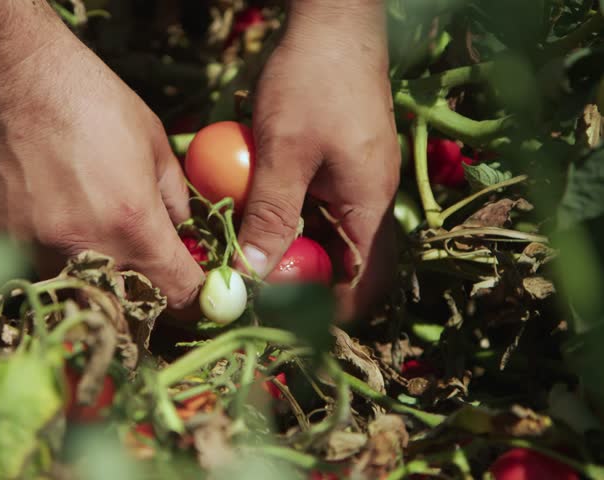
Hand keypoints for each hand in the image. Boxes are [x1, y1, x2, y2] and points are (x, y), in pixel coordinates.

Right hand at [0, 33, 205, 308]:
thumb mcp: (155, 145)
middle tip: (151, 277)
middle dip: (148, 300)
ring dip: (101, 284)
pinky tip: (58, 223)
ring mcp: (39, 253)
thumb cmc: (92, 103)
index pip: (179, 296)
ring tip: (99, 244)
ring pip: (83, 295)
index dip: (195, 303)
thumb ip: (175, 202)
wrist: (12, 81)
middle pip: (130, 308)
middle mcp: (87, 251)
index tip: (197, 299)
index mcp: (134, 226)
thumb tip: (184, 236)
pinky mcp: (3, 247)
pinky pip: (43, 273)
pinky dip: (59, 262)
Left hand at [239, 3, 400, 321]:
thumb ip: (271, 215)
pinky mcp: (340, 161)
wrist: (334, 22)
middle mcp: (369, 199)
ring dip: (291, 247)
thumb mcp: (284, 152)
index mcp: (367, 205)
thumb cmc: (312, 83)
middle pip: (342, 262)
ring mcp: (356, 179)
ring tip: (248, 257)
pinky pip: (317, 204)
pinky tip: (256, 210)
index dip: (323, 309)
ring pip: (326, 234)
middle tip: (254, 293)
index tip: (278, 321)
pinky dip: (290, 214)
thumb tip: (253, 275)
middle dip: (301, 283)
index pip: (357, 282)